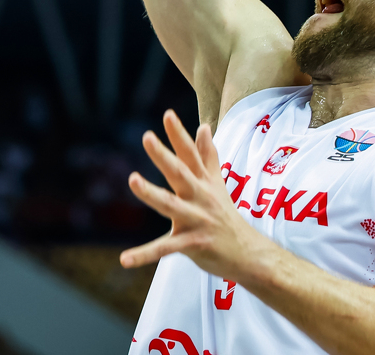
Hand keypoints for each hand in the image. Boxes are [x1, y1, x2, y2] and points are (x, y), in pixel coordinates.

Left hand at [120, 109, 270, 279]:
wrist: (249, 253)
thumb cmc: (227, 217)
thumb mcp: (218, 184)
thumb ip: (208, 156)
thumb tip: (203, 126)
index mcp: (203, 183)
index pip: (190, 154)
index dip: (179, 135)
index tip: (167, 114)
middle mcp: (200, 197)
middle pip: (180, 173)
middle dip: (164, 156)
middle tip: (147, 136)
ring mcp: (197, 220)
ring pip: (170, 205)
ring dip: (151, 193)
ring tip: (132, 180)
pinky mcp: (193, 244)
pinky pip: (165, 249)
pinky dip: (144, 255)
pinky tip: (124, 259)